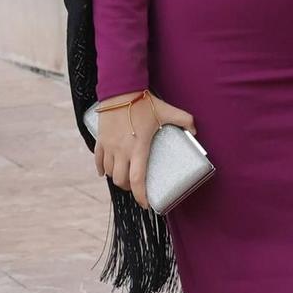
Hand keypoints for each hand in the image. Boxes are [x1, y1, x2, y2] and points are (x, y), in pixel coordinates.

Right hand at [93, 91, 196, 210]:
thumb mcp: (167, 111)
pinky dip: (101, 169)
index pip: (137, 180)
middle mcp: (121, 151)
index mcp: (138, 148)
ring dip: (117, 178)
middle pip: (121, 180)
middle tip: (137, 187)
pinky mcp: (100, 140)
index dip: (141, 196)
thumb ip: (185, 120)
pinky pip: (97, 160)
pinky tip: (104, 172)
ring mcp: (108, 146)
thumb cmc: (143, 101)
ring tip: (125, 177)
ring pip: (109, 172)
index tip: (146, 204)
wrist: (120, 88)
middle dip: (129, 188)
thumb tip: (196, 131)